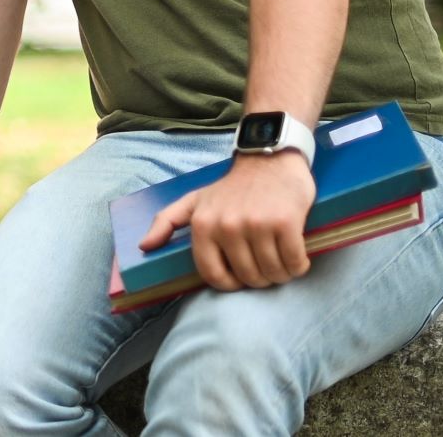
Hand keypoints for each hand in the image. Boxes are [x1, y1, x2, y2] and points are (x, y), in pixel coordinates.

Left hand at [139, 152, 315, 290]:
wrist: (268, 159)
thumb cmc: (231, 187)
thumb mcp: (193, 200)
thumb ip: (166, 222)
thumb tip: (144, 247)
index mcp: (203, 224)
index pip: (213, 275)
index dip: (229, 283)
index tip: (240, 276)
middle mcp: (227, 226)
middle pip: (247, 277)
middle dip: (259, 279)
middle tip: (265, 264)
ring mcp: (257, 225)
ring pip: (272, 273)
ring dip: (280, 274)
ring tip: (280, 260)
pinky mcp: (285, 223)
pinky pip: (294, 263)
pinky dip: (298, 265)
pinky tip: (297, 256)